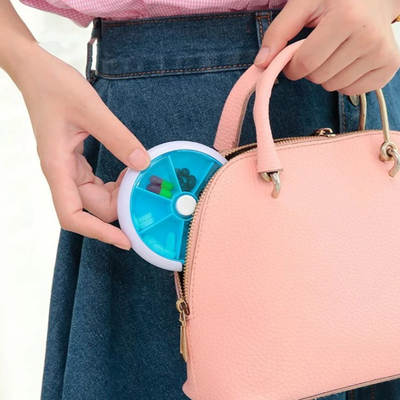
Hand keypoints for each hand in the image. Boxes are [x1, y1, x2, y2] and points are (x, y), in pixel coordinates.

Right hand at [15, 44, 149, 249]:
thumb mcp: (91, 109)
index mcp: (57, 167)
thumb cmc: (54, 86)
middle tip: (146, 196)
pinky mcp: (76, 162)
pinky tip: (130, 170)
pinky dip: (115, 183)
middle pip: (90, 210)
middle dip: (119, 208)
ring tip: (141, 181)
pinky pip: (97, 184)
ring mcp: (68, 169)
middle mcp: (61, 174)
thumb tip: (143, 164)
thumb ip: (118, 138)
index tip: (124, 240)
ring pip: (96, 199)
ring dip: (119, 196)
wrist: (36, 72)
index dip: (97, 233)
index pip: (72, 215)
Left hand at [254, 0, 399, 94]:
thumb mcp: (304, 3)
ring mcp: (382, 54)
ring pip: (333, 87)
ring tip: (335, 51)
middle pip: (318, 78)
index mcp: (347, 19)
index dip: (291, 66)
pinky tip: (348, 60)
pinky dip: (343, 81)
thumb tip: (260, 64)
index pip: (304, 65)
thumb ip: (278, 32)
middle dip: (310, 68)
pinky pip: (352, 91)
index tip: (293, 56)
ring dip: (326, 75)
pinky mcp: (390, 67)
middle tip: (319, 48)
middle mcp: (369, 39)